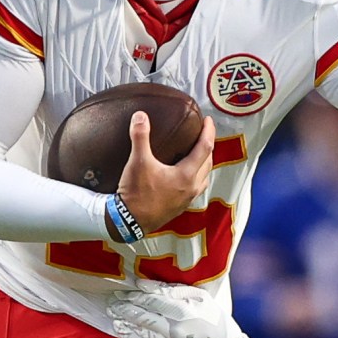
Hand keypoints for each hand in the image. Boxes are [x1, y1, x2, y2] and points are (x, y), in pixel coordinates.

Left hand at [110, 284, 244, 337]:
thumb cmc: (214, 319)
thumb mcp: (201, 298)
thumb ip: (174, 290)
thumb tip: (146, 285)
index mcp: (184, 312)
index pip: (153, 302)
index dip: (135, 296)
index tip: (123, 291)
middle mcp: (175, 330)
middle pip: (144, 317)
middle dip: (125, 309)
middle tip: (113, 303)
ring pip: (142, 333)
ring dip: (125, 324)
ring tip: (114, 316)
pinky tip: (123, 332)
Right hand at [117, 110, 214, 233]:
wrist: (129, 222)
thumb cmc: (136, 193)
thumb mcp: (137, 161)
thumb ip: (140, 136)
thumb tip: (141, 116)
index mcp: (186, 175)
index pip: (205, 148)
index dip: (209, 131)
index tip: (207, 120)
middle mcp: (191, 187)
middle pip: (208, 162)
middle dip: (208, 146)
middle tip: (202, 134)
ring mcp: (186, 199)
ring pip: (204, 177)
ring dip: (204, 163)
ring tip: (197, 153)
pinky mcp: (179, 207)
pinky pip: (195, 188)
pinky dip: (196, 176)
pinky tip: (184, 174)